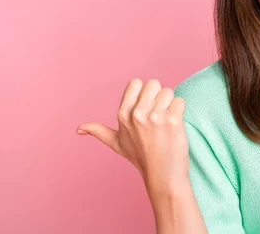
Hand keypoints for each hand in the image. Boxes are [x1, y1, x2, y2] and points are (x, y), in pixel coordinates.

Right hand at [77, 79, 189, 199]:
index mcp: (123, 115)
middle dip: (159, 96)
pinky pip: (180, 101)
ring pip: (168, 91)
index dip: (144, 92)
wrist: (163, 175)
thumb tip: (79, 129)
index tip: (146, 108)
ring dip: (171, 104)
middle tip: (159, 115)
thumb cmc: (141, 157)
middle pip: (154, 83)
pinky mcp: (172, 120)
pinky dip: (180, 110)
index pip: (136, 82)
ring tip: (166, 122)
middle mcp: (137, 114)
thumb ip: (99, 131)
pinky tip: (175, 125)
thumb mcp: (117, 143)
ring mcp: (155, 117)